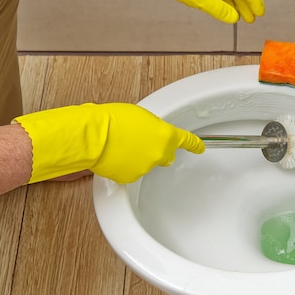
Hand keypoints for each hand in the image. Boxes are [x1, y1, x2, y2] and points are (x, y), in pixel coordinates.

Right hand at [13, 103, 203, 183]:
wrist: (93, 136)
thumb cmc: (112, 120)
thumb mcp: (141, 116)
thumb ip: (153, 128)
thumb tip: (151, 135)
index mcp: (166, 135)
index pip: (187, 141)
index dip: (195, 145)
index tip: (200, 147)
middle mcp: (160, 153)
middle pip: (165, 155)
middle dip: (158, 150)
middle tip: (142, 142)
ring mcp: (147, 167)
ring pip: (147, 163)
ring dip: (138, 157)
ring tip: (120, 146)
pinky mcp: (132, 178)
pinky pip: (132, 171)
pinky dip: (126, 165)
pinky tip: (115, 156)